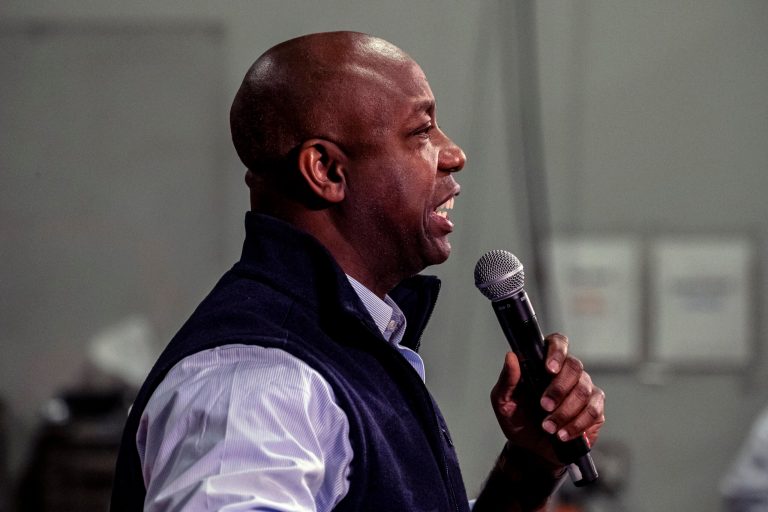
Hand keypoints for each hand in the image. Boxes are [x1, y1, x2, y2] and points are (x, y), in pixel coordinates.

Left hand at [490, 333, 604, 466]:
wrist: (532, 449)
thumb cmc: (518, 420)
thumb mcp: (503, 402)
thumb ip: (507, 380)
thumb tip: (511, 356)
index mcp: (544, 363)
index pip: (558, 343)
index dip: (557, 351)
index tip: (549, 368)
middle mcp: (567, 372)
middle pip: (574, 367)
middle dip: (559, 389)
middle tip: (544, 406)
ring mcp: (584, 389)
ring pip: (583, 391)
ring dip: (565, 412)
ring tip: (549, 427)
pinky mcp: (595, 409)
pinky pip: (593, 412)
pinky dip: (577, 425)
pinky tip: (563, 434)